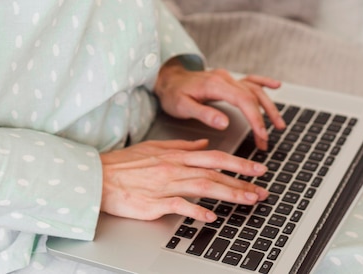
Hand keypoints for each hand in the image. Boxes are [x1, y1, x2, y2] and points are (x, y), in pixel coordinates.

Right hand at [100, 139, 268, 220]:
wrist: (100, 176)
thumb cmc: (126, 163)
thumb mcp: (156, 147)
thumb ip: (182, 146)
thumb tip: (203, 145)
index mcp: (177, 155)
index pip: (216, 157)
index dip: (239, 163)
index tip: (258, 169)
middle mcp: (175, 167)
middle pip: (215, 172)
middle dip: (242, 180)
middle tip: (263, 189)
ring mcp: (165, 184)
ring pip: (204, 187)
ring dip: (229, 194)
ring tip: (248, 201)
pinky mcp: (154, 202)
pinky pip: (179, 206)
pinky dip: (196, 211)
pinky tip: (211, 217)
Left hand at [154, 62, 285, 149]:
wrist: (166, 78)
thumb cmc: (173, 93)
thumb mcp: (182, 106)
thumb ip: (204, 113)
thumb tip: (224, 122)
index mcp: (215, 84)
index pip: (243, 100)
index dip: (255, 118)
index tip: (262, 136)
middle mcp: (225, 79)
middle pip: (252, 96)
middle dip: (263, 119)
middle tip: (266, 140)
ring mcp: (228, 78)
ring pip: (255, 90)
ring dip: (268, 107)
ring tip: (278, 125)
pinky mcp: (228, 81)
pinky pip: (250, 80)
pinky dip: (264, 83)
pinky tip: (276, 86)